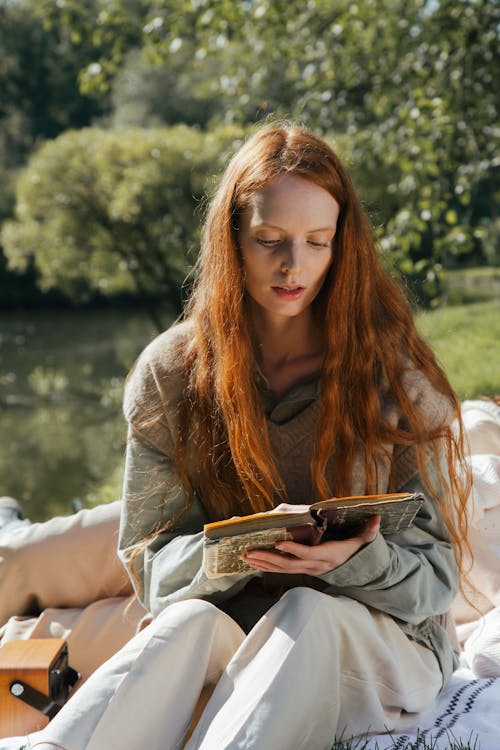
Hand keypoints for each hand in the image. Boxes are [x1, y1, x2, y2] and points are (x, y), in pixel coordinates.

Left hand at [243, 515, 379, 575]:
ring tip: (245, 556)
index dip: (294, 550)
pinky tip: (252, 562)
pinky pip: (280, 569)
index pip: (309, 554)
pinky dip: (266, 565)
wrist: (351, 565)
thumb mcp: (361, 540)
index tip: (280, 543)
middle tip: (250, 552)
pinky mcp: (300, 570)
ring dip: (263, 563)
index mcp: (327, 556)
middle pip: (289, 565)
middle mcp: (314, 565)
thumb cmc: (352, 547)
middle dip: (269, 558)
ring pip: (281, 569)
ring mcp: (306, 570)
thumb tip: (377, 517)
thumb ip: (368, 531)